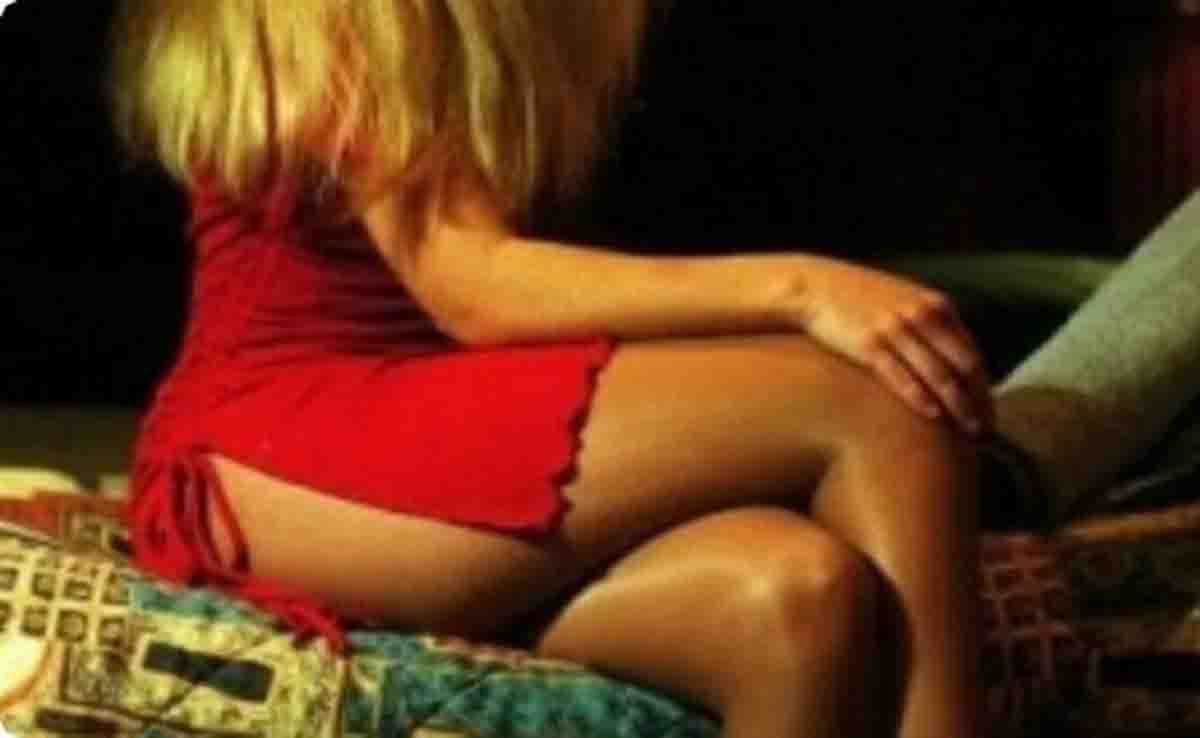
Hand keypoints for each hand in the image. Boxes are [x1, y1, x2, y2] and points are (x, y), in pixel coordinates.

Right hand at [789, 255, 992, 435]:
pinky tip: (933, 416)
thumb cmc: (860, 299)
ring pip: (938, 374)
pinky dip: (920, 397)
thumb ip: (930, 323)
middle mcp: (921, 315)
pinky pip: (901, 376)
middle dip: (978, 402)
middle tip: (985, 431)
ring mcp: (895, 329)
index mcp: (936, 305)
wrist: (815, 286)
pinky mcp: (868, 344)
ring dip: (957, 407)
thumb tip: (951, 359)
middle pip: (963, 366)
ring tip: (967, 433)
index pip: (972, 352)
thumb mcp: (904, 300)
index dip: (984, 386)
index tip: (988, 412)